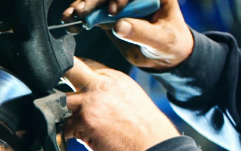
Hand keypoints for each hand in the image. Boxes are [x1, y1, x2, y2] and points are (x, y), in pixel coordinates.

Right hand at [62, 0, 193, 69]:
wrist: (164, 55)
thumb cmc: (170, 44)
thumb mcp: (162, 40)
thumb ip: (142, 33)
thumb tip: (119, 26)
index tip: (113, 11)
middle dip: (93, 1)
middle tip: (80, 11)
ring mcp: (120, 5)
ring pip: (97, 2)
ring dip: (81, 7)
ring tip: (69, 17)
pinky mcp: (109, 17)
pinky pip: (92, 14)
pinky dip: (80, 19)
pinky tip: (70, 23)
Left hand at [63, 58, 179, 150]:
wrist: (152, 148)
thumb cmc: (143, 128)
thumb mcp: (129, 96)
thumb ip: (106, 89)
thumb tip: (85, 91)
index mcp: (113, 77)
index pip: (84, 64)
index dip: (72, 73)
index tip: (67, 82)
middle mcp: (100, 85)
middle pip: (69, 70)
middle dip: (58, 79)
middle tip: (57, 93)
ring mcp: (90, 102)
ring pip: (60, 101)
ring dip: (63, 113)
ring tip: (78, 124)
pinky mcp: (83, 121)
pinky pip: (64, 127)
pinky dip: (69, 135)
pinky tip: (85, 138)